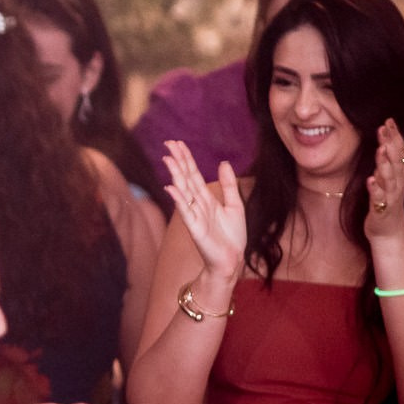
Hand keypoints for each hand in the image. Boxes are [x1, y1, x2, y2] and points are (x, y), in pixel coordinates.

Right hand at [162, 141, 244, 280]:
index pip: (193, 174)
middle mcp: (197, 204)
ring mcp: (194, 215)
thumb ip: (229, 185)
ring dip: (175, 175)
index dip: (186, 158)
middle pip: (185, 178)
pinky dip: (178, 199)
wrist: (233, 260)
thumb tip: (223, 163)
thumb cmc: (232, 236)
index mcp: (206, 198)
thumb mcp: (235, 205)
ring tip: (168, 159)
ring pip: (183, 191)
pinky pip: (185, 211)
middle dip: (178, 161)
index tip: (178, 143)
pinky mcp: (195, 228)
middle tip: (168, 143)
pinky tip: (172, 187)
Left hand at [364, 120, 403, 241]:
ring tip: (380, 149)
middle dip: (390, 143)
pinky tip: (370, 180)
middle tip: (384, 127)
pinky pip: (379, 198)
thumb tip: (385, 142)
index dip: (395, 136)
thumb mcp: (387, 180)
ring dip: (385, 164)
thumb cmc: (385, 203)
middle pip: (396, 160)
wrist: (388, 233)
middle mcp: (397, 184)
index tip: (389, 120)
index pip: (398, 152)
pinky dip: (375, 189)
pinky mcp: (381, 210)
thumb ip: (387, 162)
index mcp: (398, 176)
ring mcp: (390, 197)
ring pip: (389, 178)